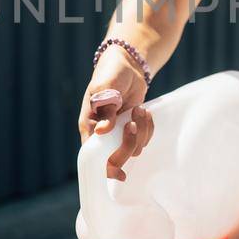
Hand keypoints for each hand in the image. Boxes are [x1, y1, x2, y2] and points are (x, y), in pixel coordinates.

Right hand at [76, 52, 152, 180]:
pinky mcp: (134, 127)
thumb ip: (105, 109)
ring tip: (139, 110)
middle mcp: (104, 134)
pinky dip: (148, 127)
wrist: (127, 65)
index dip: (106, 168)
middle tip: (133, 123)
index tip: (119, 173)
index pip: (93, 156)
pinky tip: (145, 113)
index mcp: (90, 127)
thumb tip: (103, 131)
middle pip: (117, 157)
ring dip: (141, 130)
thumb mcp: (105, 88)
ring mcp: (119, 132)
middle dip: (129, 143)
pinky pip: (144, 138)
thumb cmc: (110, 74)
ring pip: (134, 148)